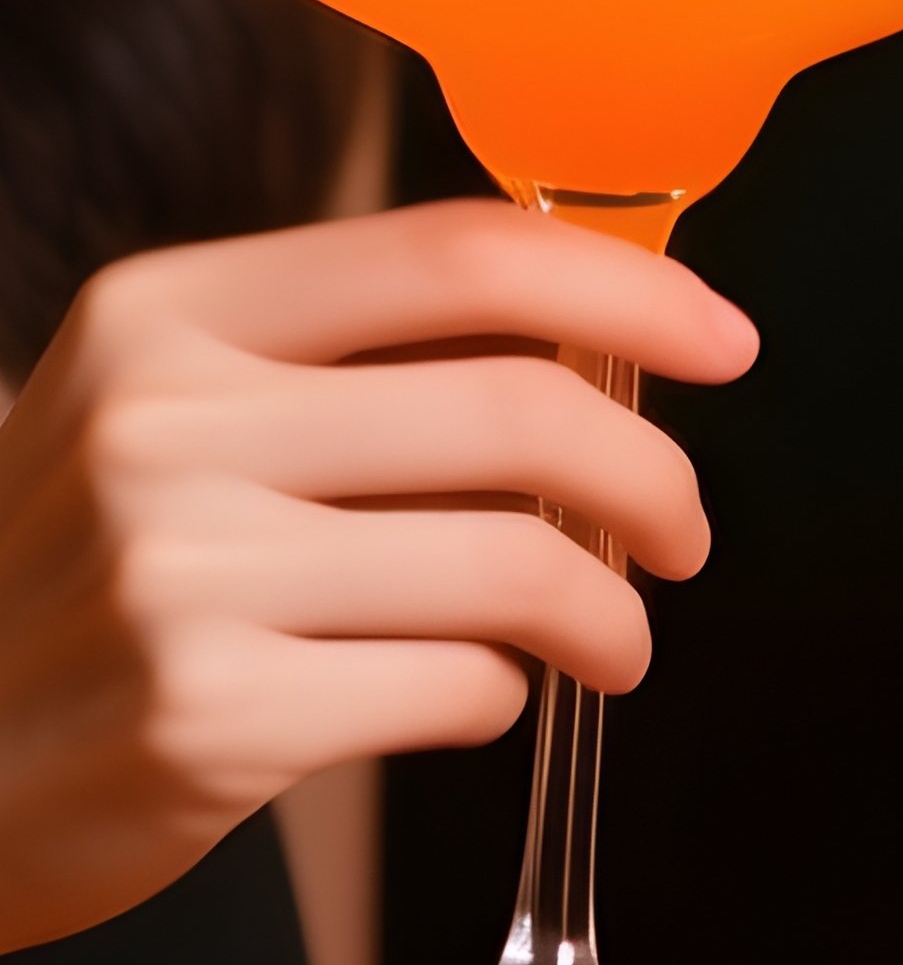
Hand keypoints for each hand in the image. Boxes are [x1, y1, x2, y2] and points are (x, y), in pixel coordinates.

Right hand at [0, 199, 756, 951]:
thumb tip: (605, 342)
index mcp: (179, 307)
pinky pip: (456, 685)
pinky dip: (506, 691)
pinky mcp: (204, 718)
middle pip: (519, 408)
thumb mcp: (189, 403)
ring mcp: (177, 572)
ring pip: (515, 562)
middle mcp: (166, 420)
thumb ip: (372, 360)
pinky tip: (485, 689)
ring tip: (616, 636)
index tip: (721, 339)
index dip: (625, 289)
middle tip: (682, 524)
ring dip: (610, 609)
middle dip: (653, 474)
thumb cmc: (111, 550)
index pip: (460, 254)